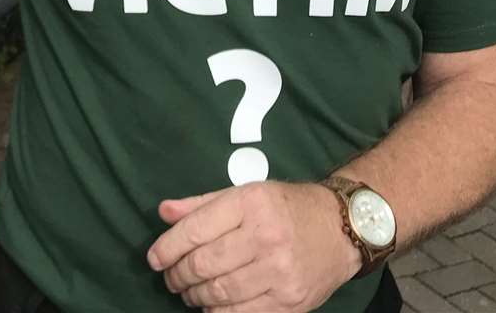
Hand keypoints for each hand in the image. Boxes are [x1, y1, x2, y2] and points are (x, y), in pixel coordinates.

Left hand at [147, 182, 360, 311]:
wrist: (341, 228)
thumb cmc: (286, 207)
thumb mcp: (245, 193)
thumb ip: (202, 204)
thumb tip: (163, 212)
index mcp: (250, 204)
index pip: (195, 230)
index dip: (167, 248)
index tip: (154, 258)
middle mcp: (265, 237)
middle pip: (204, 265)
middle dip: (178, 276)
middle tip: (171, 279)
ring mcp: (280, 272)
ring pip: (220, 293)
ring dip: (195, 297)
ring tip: (189, 292)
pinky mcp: (290, 301)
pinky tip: (211, 306)